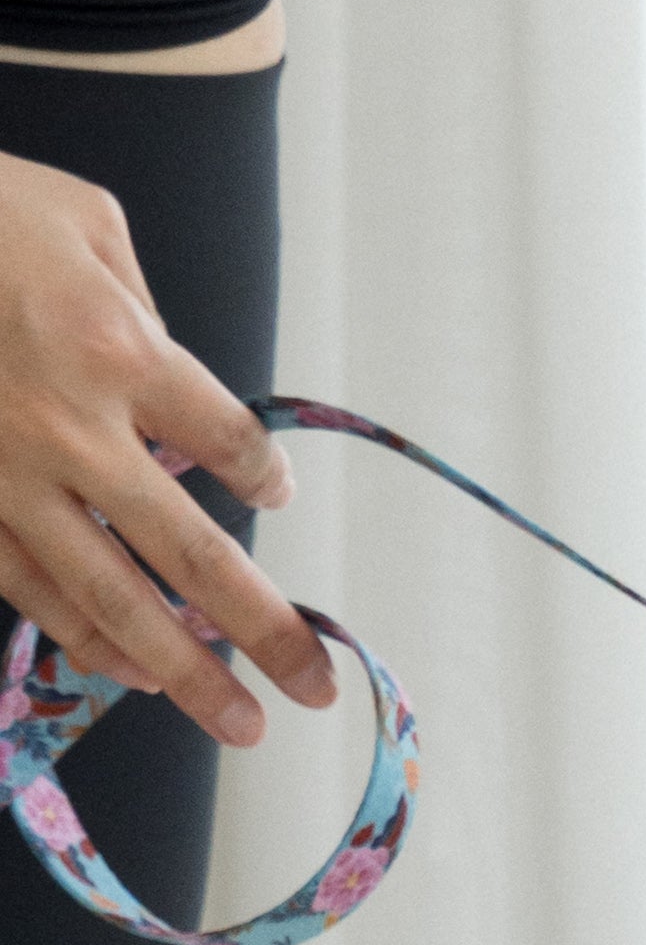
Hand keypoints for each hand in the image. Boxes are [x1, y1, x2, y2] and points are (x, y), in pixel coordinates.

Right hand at [0, 149, 328, 746]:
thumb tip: (172, 373)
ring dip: (180, 668)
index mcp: (120, 349)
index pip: (227, 442)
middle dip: (263, 630)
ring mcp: (6, 477)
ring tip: (236, 722)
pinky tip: (130, 672)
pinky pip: (29, 588)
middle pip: (192, 554)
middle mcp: (72, 430)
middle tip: (315, 687)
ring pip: (109, 597)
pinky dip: (84, 638)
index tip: (274, 496)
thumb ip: (143, 306)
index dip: (260, 476)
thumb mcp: (83, 223)